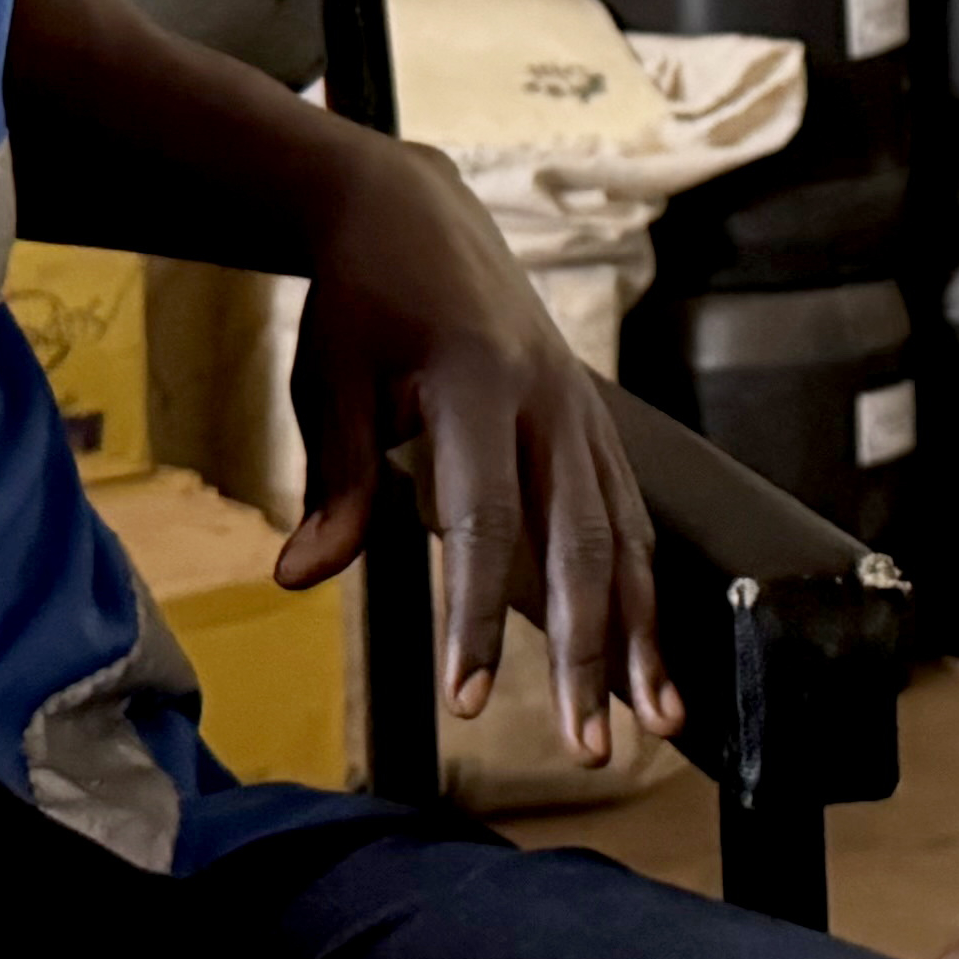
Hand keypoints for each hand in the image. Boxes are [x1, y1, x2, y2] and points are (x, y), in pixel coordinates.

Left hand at [277, 140, 682, 764]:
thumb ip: (334, 479)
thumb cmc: (360, 299)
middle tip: (591, 749)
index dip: (475, 617)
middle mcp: (546, 398)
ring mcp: (582, 408)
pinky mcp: (593, 421)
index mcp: (474, 381)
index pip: (481, 521)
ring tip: (656, 720)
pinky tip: (649, 653)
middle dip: (589, 653)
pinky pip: (628, 513)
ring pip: (626, 535)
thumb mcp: (329, 375)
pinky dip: (644, 587)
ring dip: (642, 634)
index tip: (469, 699)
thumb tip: (302, 576)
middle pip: (580, 543)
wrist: (412, 208)